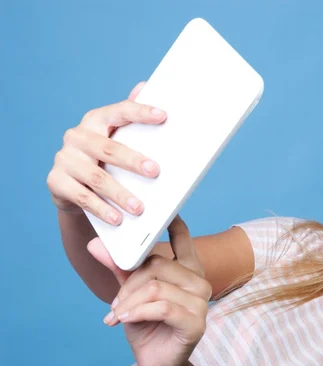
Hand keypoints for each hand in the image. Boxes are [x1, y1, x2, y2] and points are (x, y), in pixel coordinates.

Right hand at [46, 81, 166, 223]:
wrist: (76, 187)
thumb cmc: (107, 159)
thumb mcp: (120, 138)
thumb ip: (132, 118)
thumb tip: (145, 84)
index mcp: (97, 119)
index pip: (120, 111)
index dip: (141, 112)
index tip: (163, 116)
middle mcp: (77, 135)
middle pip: (109, 148)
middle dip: (134, 161)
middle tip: (156, 172)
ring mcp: (64, 158)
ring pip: (97, 177)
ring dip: (120, 194)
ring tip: (139, 208)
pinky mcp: (56, 181)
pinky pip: (82, 197)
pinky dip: (102, 209)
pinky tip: (118, 219)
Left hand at [101, 214, 210, 365]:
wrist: (155, 362)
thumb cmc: (146, 324)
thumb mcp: (130, 293)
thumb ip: (120, 268)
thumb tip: (96, 244)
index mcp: (187, 270)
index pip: (184, 239)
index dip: (174, 223)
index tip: (164, 211)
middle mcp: (199, 281)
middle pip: (157, 265)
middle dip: (129, 284)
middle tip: (116, 302)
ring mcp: (201, 302)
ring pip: (156, 287)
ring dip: (129, 302)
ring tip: (118, 314)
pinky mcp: (196, 322)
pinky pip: (162, 307)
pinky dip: (138, 313)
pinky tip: (125, 320)